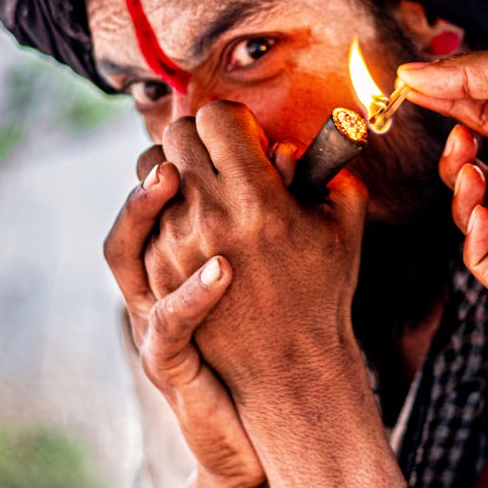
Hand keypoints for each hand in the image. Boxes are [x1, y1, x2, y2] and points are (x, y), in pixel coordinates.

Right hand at [104, 163, 267, 487]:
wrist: (268, 421)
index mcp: (176, 254)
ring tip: (171, 177)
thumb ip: (276, 212)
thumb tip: (290, 151)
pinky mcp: (166, 362)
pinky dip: (191, 294)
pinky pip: (168, 323)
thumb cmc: (271, 334)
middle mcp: (153, 280)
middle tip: (178, 142)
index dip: (165, 156)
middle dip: (149, 172)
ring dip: (144, 211)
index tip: (198, 126)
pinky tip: (222, 269)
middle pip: (129, 211)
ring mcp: (152, 320)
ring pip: (124, 257)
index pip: (153, 191)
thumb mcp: (272, 264)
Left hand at [143, 100, 368, 404]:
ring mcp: (174, 246)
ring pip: (151, 170)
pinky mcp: (154, 273)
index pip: (217, 118)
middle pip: (179, 135)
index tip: (248, 139)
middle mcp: (208, 218)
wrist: (288, 368)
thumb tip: (294, 143)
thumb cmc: (323, 290)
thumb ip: (332, 172)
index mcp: (257, 199)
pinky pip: (144, 213)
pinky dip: (163, 204)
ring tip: (201, 184)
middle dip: (203, 137)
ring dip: (176, 167)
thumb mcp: (343, 226)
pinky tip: (190, 216)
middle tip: (225, 156)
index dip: (234, 121)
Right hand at [398, 40, 487, 297]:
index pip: (480, 130)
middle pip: (475, 181)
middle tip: (461, 140)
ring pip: (478, 228)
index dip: (449, 116)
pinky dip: (473, 249)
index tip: (417, 95)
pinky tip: (478, 215)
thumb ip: (461, 76)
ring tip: (472, 175)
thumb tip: (410, 76)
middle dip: (452, 161)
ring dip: (458, 200)